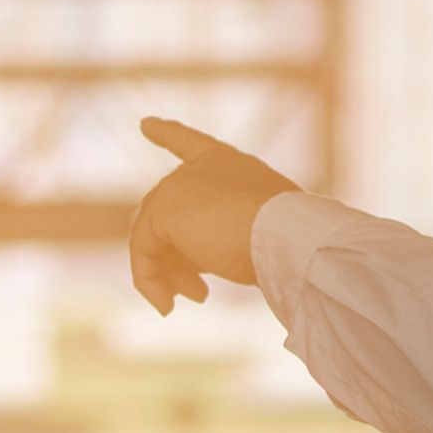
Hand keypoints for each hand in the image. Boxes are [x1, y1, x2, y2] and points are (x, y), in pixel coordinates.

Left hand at [130, 118, 290, 314]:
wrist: (288, 235)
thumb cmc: (287, 237)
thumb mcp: (258, 231)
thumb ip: (223, 235)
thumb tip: (195, 267)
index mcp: (227, 163)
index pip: (190, 143)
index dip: (169, 133)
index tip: (147, 124)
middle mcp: (197, 168)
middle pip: (168, 217)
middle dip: (177, 260)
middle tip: (197, 294)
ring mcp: (176, 186)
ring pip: (154, 237)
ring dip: (168, 275)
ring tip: (192, 300)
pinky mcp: (162, 211)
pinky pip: (143, 252)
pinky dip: (150, 281)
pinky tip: (166, 307)